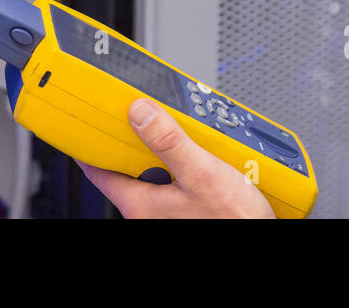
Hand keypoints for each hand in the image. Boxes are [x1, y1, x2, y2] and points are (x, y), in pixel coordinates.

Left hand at [77, 98, 275, 217]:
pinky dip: (185, 164)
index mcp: (140, 203)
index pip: (99, 169)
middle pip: (131, 164)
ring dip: (169, 151)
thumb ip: (168, 141)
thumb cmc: (233, 222)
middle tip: (152, 116)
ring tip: (191, 137)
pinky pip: (177, 179)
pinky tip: (206, 157)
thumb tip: (139, 112)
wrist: (260, 236)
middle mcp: (149, 211)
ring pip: (157, 171)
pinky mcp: (188, 210)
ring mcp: (168, 211)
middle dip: (141, 139)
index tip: (88, 121)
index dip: (92, 143)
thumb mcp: (201, 173)